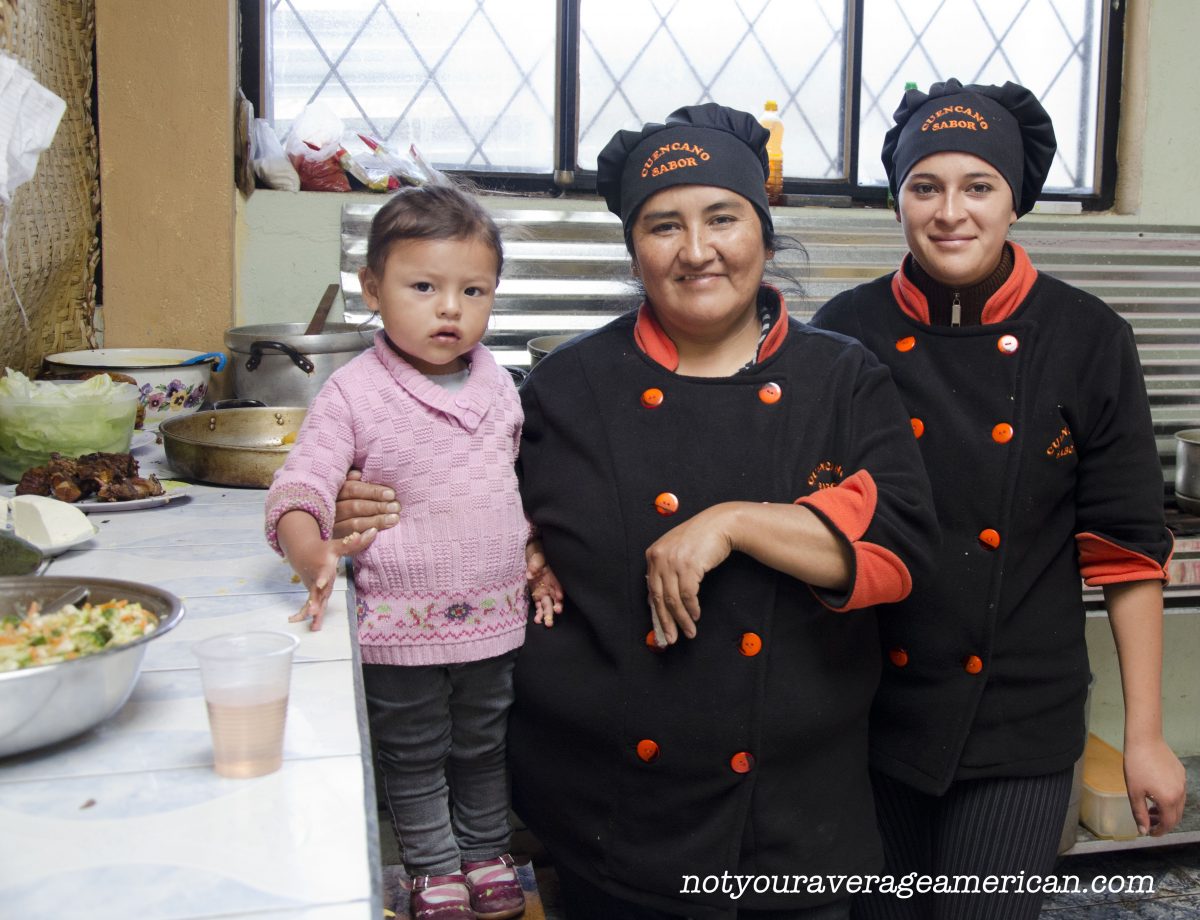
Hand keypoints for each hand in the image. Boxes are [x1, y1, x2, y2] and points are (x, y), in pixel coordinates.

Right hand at [279, 511, 374, 631]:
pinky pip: (310, 605)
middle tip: (313, 611)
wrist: (303, 553)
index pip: (324, 573)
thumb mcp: (338, 545)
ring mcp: (314, 587)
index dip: (323, 578)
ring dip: (312, 610)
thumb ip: (355, 541)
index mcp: (324, 567)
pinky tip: (304, 624)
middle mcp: (318, 579)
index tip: (321, 584)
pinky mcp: (313, 593)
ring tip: (311, 622)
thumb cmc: (324, 550)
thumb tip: (374, 532)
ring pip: (314, 600)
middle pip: (317, 591)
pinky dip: (305, 614)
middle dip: (315, 601)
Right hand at [332, 469, 399, 541]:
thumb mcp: (345, 489)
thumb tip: (358, 474)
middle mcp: (330, 509)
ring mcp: (331, 526)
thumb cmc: (345, 503)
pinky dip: (364, 537)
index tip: (391, 494)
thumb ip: (350, 481)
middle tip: (396, 507)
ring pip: (353, 523)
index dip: (373, 491)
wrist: (324, 529)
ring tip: (394, 519)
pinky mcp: (334, 541)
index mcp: (333, 492)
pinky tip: (376, 533)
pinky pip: (350, 540)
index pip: (353, 489)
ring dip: (376, 521)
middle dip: (378, 506)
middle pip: (354, 506)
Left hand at [526, 540, 563, 626]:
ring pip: (548, 606)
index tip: (559, 597)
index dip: (559, 592)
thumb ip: (534, 567)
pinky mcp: (537, 597)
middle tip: (556, 612)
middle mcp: (552, 589)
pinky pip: (539, 607)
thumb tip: (529, 574)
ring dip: (548, 615)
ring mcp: (545, 594)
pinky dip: (539, 614)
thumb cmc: (538, 559)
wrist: (533, 560)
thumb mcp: (537, 560)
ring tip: (547, 623)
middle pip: (555, 599)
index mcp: (554, 579)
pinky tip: (537, 620)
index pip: (559, 587)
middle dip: (556, 607)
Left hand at [644, 504, 734, 645]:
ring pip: (674, 599)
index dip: (656, 612)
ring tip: (688, 632)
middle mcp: (659, 558)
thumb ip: (663, 571)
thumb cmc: (699, 539)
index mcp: (653, 555)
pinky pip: (688, 595)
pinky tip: (695, 615)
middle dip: (666, 622)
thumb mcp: (675, 552)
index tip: (660, 628)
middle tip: (670, 638)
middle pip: (659, 598)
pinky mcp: (689, 565)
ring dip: (682, 619)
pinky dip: (692, 608)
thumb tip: (653, 599)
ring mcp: (673, 561)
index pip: (651, 590)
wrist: (720, 524)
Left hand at [1123, 736, 1185, 835]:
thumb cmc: (1136, 765)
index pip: (1168, 823)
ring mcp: (1182, 783)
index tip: (1149, 833)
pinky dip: (1169, 799)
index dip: (1159, 831)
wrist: (1144, 740)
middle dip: (1162, 823)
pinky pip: (1178, 792)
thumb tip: (1143, 830)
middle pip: (1175, 816)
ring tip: (1150, 809)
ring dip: (1166, 811)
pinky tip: (1155, 794)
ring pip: (1178, 804)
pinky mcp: (1181, 774)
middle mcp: (1180, 793)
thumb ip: (1140, 813)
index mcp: (1168, 800)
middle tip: (1148, 822)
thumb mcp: (1134, 792)